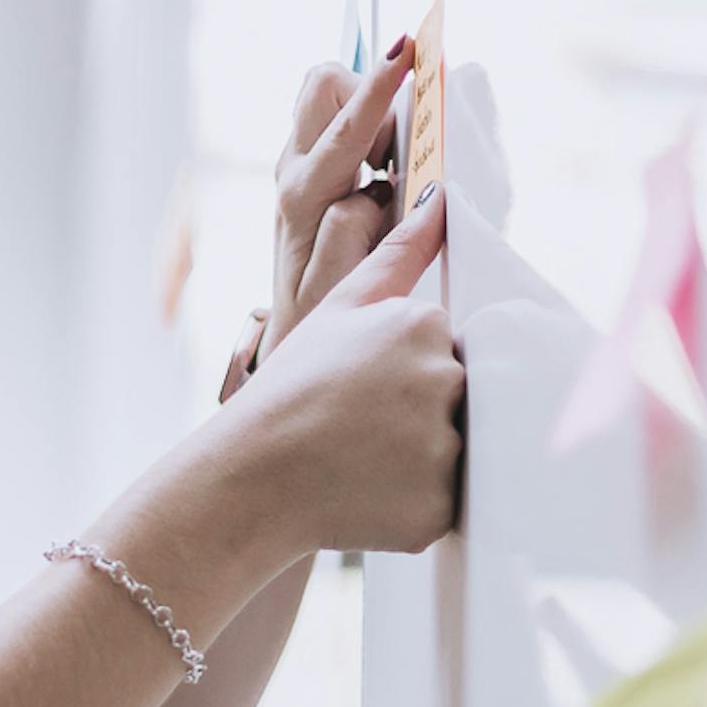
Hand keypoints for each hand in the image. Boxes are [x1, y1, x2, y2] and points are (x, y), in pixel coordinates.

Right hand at [222, 191, 462, 554]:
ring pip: (454, 453)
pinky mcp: (440, 504)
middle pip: (455, 399)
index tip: (362, 393)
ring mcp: (445, 445)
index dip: (404, 376)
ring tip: (363, 466)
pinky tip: (370, 497)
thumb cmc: (291, 389)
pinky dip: (413, 506)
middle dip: (417, 416)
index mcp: (425, 325)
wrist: (251, 477)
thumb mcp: (339, 307)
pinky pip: (444, 503)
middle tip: (359, 432)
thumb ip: (399, 254)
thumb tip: (442, 200)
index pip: (445, 351)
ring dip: (418, 462)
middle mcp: (445, 378)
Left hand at [230, 40, 412, 398]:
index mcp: (303, 196)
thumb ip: (355, 233)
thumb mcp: (338, 287)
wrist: (295, 327)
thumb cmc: (321, 312)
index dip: (379, 86)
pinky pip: (338, 116)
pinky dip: (367, 123)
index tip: (406, 48)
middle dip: (369, 91)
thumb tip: (376, 188)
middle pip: (324, 84)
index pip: (345, 127)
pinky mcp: (309, 163)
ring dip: (370, 111)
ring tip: (387, 166)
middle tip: (395, 148)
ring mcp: (298, 162)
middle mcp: (293, 170)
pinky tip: (381, 167)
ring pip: (330, 94)